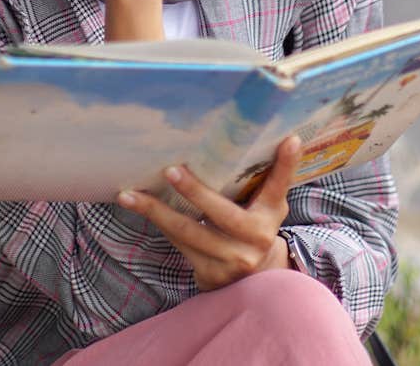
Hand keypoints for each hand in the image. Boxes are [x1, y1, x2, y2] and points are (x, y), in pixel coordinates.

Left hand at [117, 134, 301, 291]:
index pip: (278, 186)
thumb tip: (286, 136)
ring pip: (188, 232)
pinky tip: (136, 207)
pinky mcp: (208, 273)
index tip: (289, 140)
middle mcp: (253, 240)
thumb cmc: (256, 228)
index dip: (285, 165)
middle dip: (195, 192)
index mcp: (270, 216)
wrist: (256, 283)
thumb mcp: (269, 205)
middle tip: (171, 171)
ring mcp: (229, 260)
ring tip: (129, 195)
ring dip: (156, 212)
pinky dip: (157, 223)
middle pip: (221, 213)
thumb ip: (271, 177)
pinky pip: (178, 243)